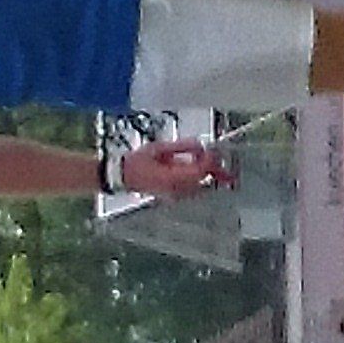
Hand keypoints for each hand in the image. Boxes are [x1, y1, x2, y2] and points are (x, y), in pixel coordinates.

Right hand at [113, 138, 232, 197]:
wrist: (123, 176)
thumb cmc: (137, 161)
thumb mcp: (160, 148)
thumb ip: (181, 147)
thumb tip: (200, 145)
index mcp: (171, 178)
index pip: (199, 172)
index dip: (210, 161)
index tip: (213, 151)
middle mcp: (175, 190)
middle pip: (203, 181)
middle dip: (214, 170)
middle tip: (220, 159)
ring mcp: (175, 196)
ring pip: (200, 187)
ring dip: (207, 176)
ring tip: (214, 167)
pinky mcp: (174, 197)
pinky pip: (192, 190)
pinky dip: (198, 180)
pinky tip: (198, 172)